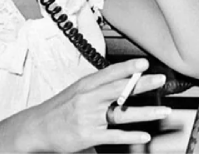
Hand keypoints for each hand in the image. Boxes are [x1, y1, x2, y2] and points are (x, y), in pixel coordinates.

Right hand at [12, 58, 169, 151]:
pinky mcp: (88, 136)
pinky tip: (144, 136)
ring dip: (146, 112)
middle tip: (160, 80)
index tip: (144, 63)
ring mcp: (88, 118)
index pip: (110, 73)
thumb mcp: (77, 90)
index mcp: (85, 85)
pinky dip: (131, 136)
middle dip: (142, 84)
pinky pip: (114, 136)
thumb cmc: (59, 109)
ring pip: (121, 113)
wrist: (36, 128)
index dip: (128, 67)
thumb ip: (99, 85)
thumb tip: (123, 77)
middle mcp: (88, 99)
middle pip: (119, 90)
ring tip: (163, 110)